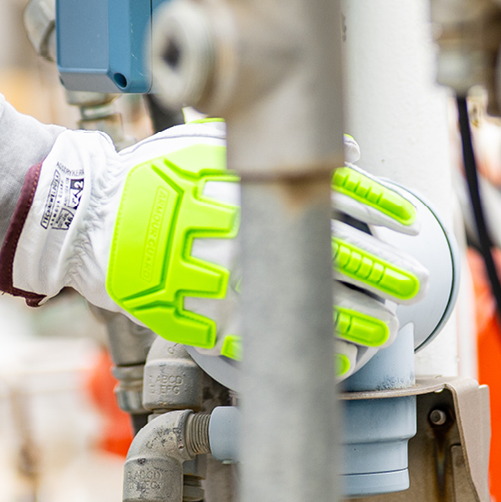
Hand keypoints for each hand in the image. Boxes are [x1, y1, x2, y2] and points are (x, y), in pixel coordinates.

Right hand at [0, 123, 449, 376]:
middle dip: (379, 272)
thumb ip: (269, 148)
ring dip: (354, 319)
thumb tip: (341, 149)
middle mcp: (239, 234)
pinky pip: (269, 342)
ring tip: (385, 327)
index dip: (377, 209)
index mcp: (243, 185)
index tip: (409, 223)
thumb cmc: (149, 177)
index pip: (327, 193)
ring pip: (302, 305)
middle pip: (328, 255)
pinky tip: (337, 356)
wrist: (87, 221)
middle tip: (413, 283)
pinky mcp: (202, 317)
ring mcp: (220, 281)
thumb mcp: (207, 145)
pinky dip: (306, 350)